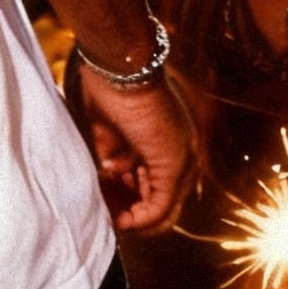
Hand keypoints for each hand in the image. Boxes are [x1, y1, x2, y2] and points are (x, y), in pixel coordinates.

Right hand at [76, 72, 195, 232]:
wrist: (119, 68)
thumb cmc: (107, 88)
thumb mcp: (108, 130)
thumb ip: (112, 158)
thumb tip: (106, 181)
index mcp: (165, 139)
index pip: (152, 180)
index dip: (126, 196)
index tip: (104, 202)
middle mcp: (181, 151)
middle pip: (157, 197)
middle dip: (127, 208)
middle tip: (104, 214)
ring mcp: (183, 159)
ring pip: (161, 206)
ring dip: (131, 215)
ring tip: (107, 216)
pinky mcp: (175, 166)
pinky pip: (161, 205)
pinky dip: (140, 217)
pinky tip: (121, 220)